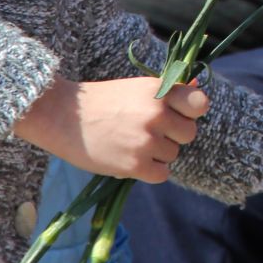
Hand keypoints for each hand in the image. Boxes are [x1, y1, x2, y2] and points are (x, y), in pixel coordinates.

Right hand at [13, 77, 206, 184]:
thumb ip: (167, 94)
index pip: (199, 104)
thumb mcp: (137, 88)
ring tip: (131, 143)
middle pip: (188, 133)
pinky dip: (150, 171)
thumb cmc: (102, 101)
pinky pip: (161, 174)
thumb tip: (197, 91)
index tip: (179, 114)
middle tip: (148, 132)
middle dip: (173, 135)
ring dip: (157, 153)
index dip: (191, 111)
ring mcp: (146, 140)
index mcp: (158, 91)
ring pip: (173, 154)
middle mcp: (156, 114)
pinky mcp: (135, 165)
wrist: (63, 116)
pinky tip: (131, 159)